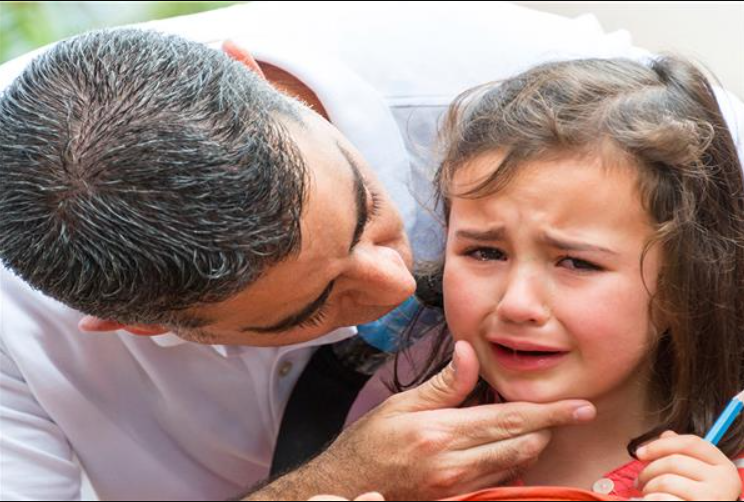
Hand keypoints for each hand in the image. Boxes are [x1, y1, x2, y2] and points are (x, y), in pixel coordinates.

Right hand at [298, 341, 596, 499]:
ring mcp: (457, 490)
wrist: (347, 486)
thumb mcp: (401, 405)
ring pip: (516, 468)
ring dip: (532, 446)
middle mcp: (455, 466)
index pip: (510, 420)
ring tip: (535, 426)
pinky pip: (498, 484)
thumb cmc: (370, 444)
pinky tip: (507, 450)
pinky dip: (512, 465)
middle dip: (549, 429)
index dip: (551, 413)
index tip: (580, 407)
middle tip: (563, 412)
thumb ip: (444, 383)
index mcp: (442, 434)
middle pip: (522, 447)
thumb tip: (469, 351)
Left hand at [637, 431, 741, 500]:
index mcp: (723, 466)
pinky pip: (663, 499)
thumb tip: (666, 434)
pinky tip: (649, 500)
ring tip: (646, 493)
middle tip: (638, 482)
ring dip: (648, 487)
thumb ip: (684, 453)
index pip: (690, 443)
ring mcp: (712, 498)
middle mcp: (723, 481)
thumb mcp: (699, 473)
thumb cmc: (699, 497)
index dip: (660, 445)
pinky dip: (650, 499)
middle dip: (648, 470)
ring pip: (666, 481)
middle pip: (674, 461)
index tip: (639, 453)